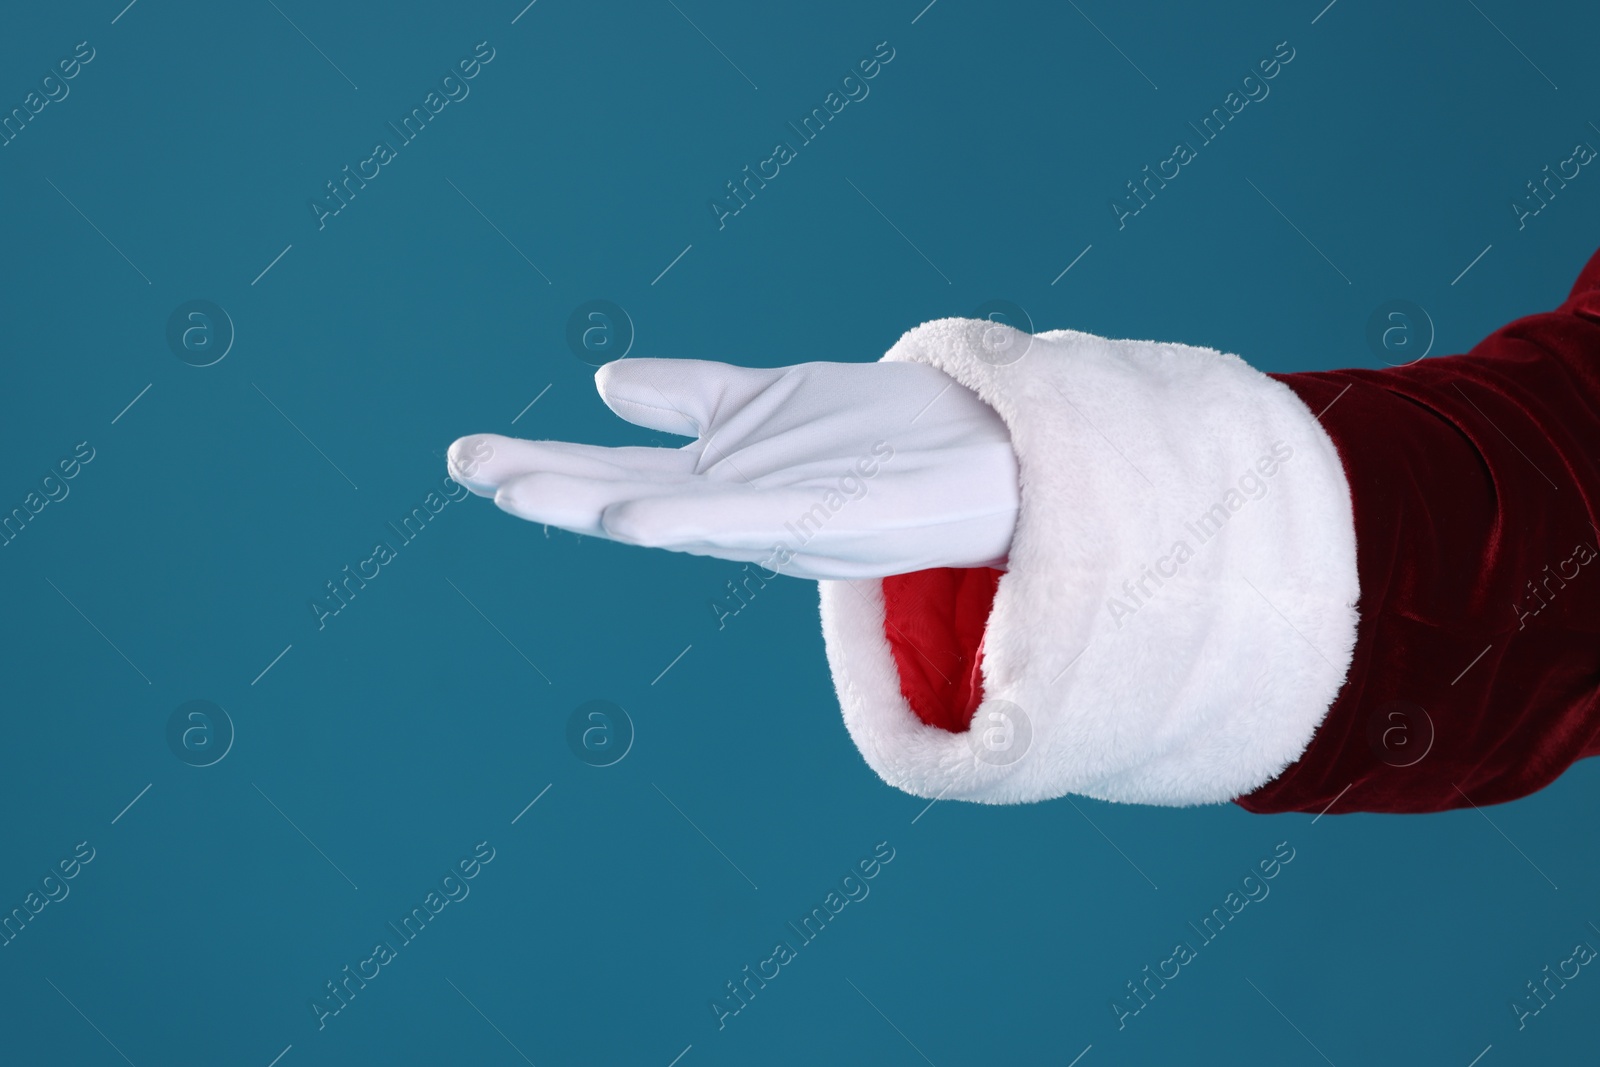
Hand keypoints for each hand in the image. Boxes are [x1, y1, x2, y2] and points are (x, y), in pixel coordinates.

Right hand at [448, 358, 1018, 579]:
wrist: (992, 454)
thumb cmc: (878, 435)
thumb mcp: (765, 405)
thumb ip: (687, 397)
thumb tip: (605, 380)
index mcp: (718, 477)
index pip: (616, 466)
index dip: (545, 461)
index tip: (470, 454)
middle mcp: (734, 502)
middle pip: (624, 492)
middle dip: (545, 484)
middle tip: (465, 469)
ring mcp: (773, 513)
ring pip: (669, 514)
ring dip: (591, 504)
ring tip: (515, 489)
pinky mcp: (824, 518)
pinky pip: (742, 524)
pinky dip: (683, 522)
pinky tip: (626, 517)